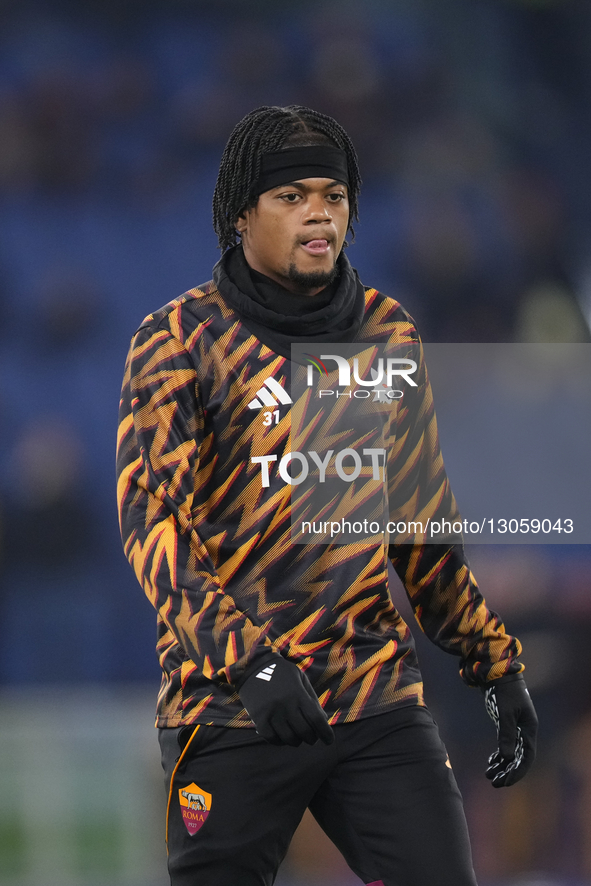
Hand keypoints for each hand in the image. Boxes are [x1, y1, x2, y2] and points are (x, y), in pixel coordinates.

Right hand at [237, 656, 333, 746]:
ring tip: (298, 737)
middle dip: (312, 738)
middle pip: (304, 732)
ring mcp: (271, 713)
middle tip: (312, 737)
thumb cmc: (281, 672)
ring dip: (296, 741)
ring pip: (289, 738)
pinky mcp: (259, 719)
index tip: (329, 740)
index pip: (316, 719)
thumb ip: (312, 698)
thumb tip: (323, 720)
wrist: (253, 666)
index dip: (325, 733)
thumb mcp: (300, 678)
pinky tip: (283, 737)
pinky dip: (280, 742)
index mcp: (298, 694)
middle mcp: (286, 705)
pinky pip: (272, 739)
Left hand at [483, 673, 537, 787]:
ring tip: (489, 775)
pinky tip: (490, 763)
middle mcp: (524, 731)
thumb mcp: (505, 713)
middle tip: (495, 783)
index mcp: (529, 729)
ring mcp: (516, 728)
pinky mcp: (506, 725)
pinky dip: (498, 755)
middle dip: (508, 772)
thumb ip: (506, 735)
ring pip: (511, 753)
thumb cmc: (503, 691)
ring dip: (501, 766)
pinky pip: (505, 745)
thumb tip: (506, 758)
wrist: (497, 674)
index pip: (526, 757)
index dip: (517, 772)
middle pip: (518, 758)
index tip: (506, 782)